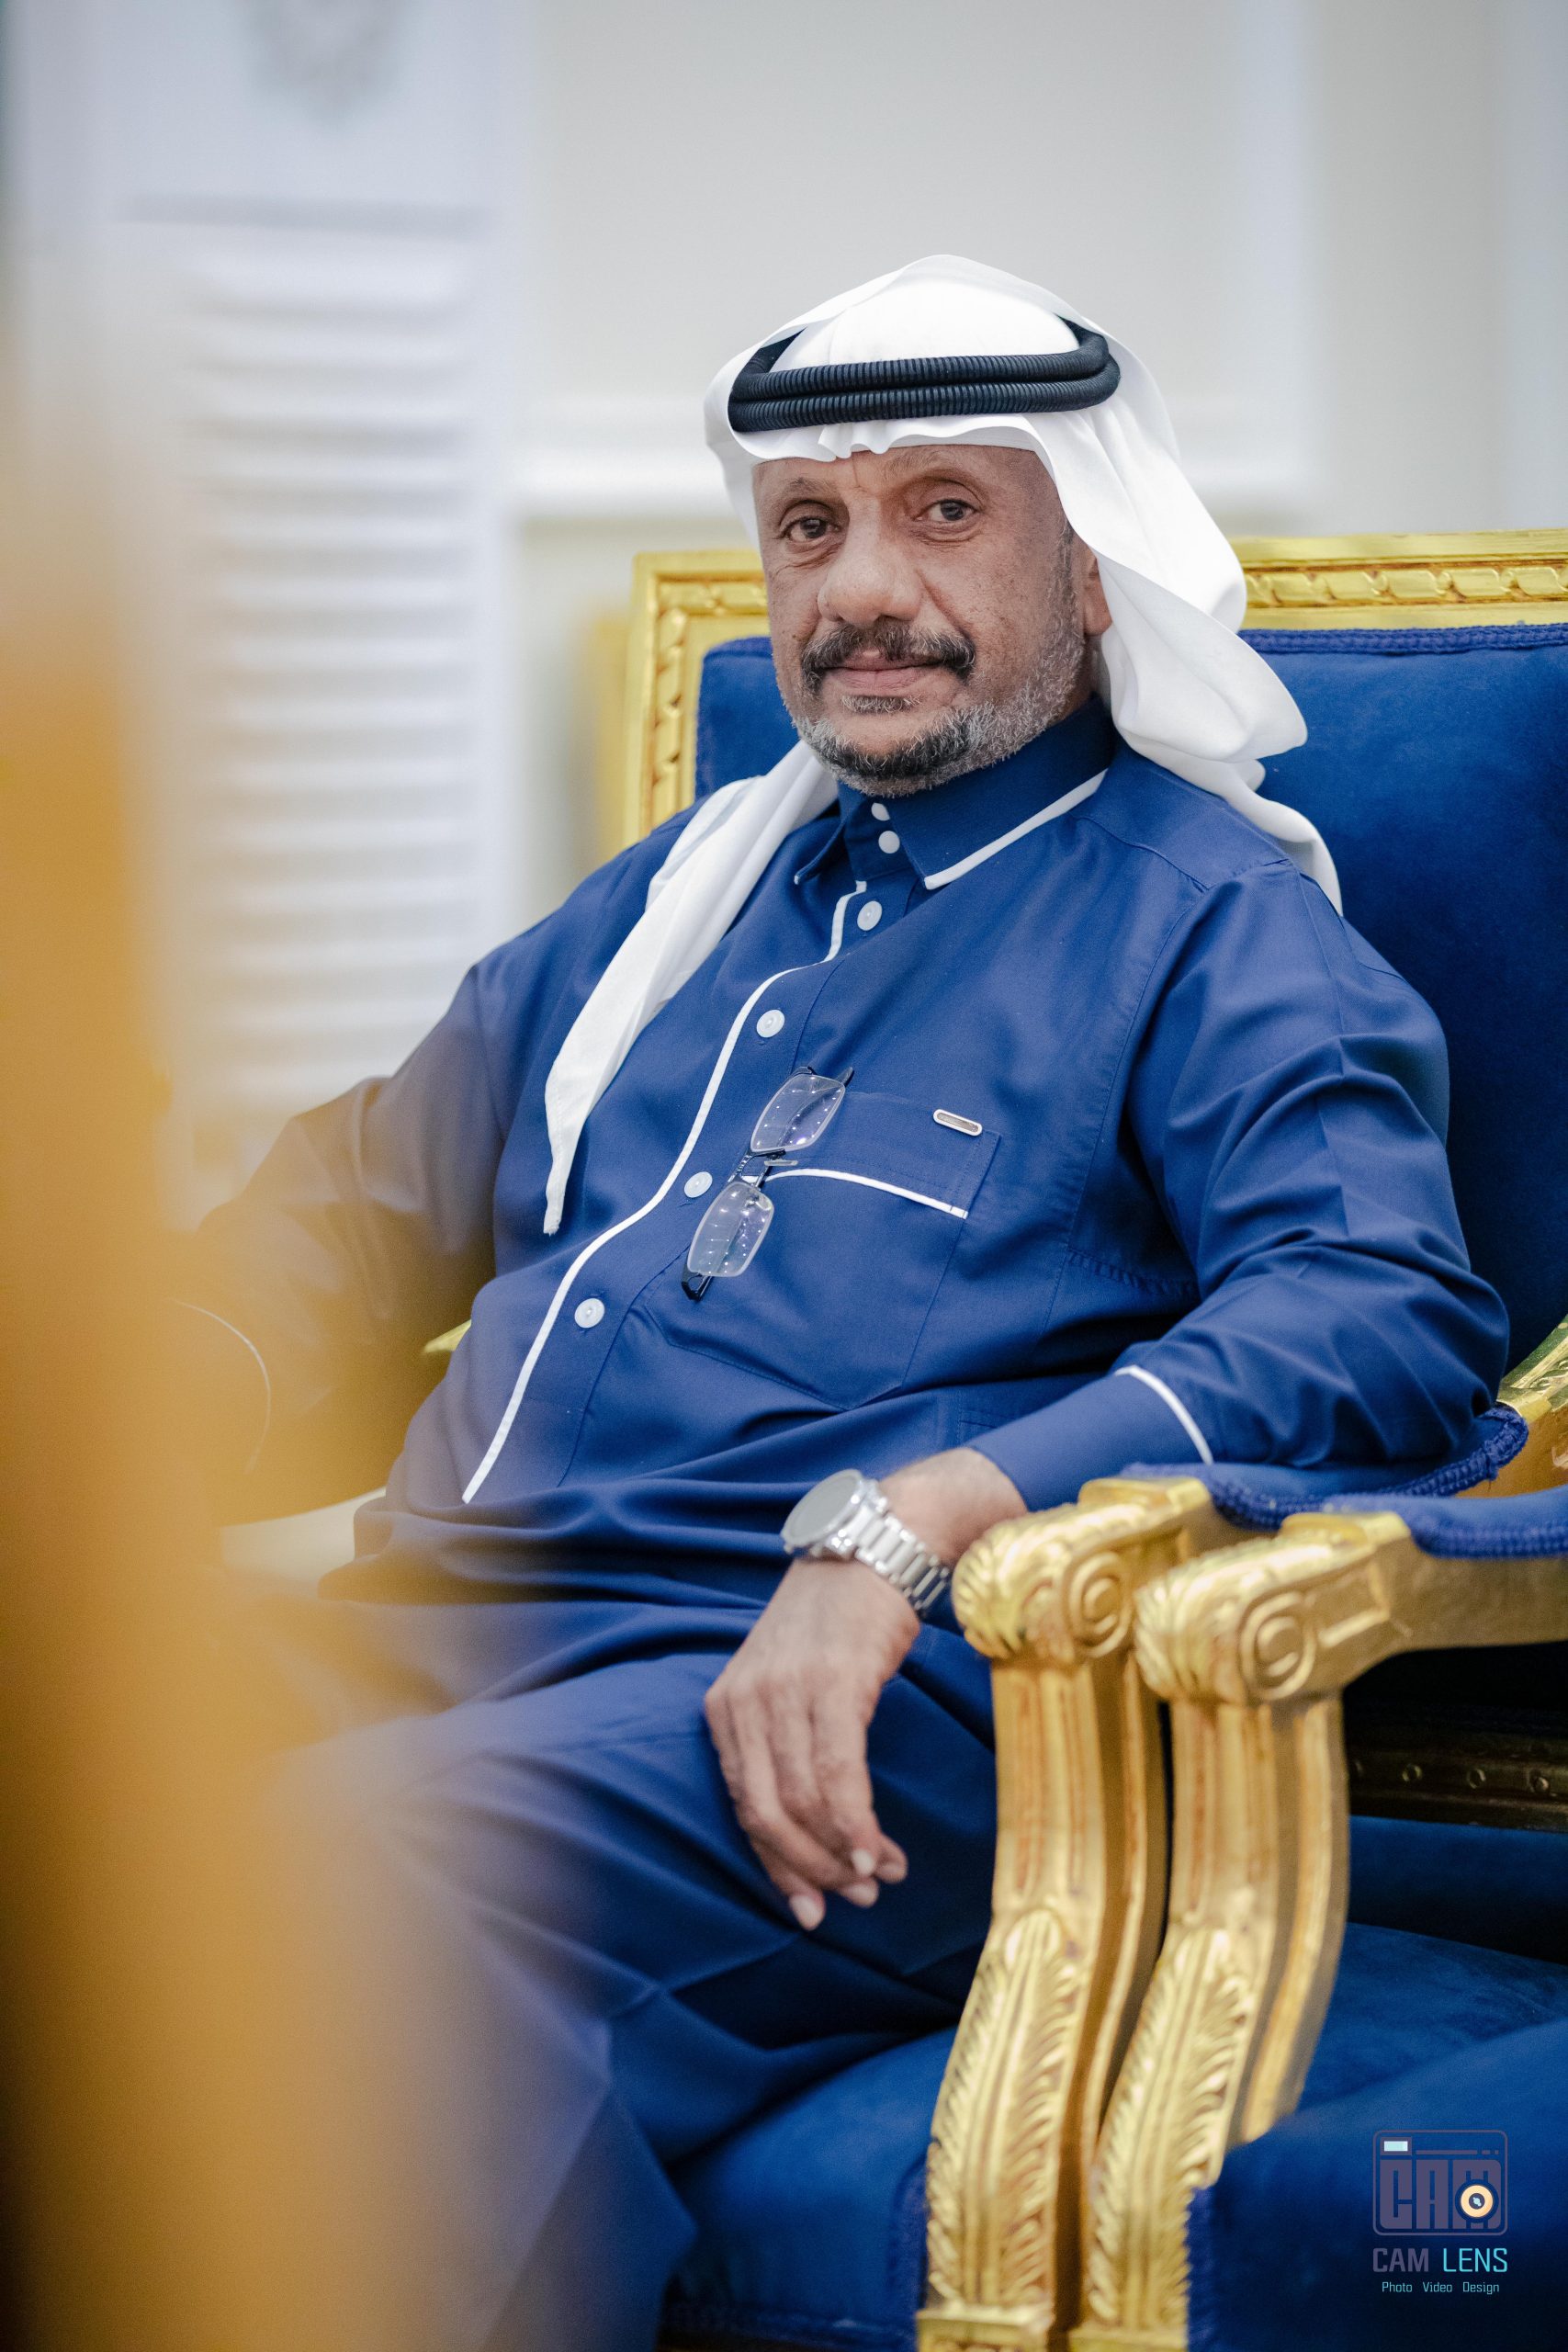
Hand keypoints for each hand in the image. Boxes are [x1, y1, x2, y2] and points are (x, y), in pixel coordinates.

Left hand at [705, 1446, 1023, 1928]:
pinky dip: (857, 1824)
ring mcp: (785, 1691)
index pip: (741, 1807)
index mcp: (725, 1706)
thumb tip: (810, 1829)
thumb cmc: (837, 1623)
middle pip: (767, 1815)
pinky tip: (878, 1850)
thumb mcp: (789, 1681)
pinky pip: (838, 1775)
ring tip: (883, 1874)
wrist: (875, 1548)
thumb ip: (786, 1745)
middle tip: (856, 1899)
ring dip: (847, 1853)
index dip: (779, 1867)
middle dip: (812, 1870)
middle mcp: (745, 1700)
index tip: (812, 1908)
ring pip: (803, 1803)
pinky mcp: (833, 1682)